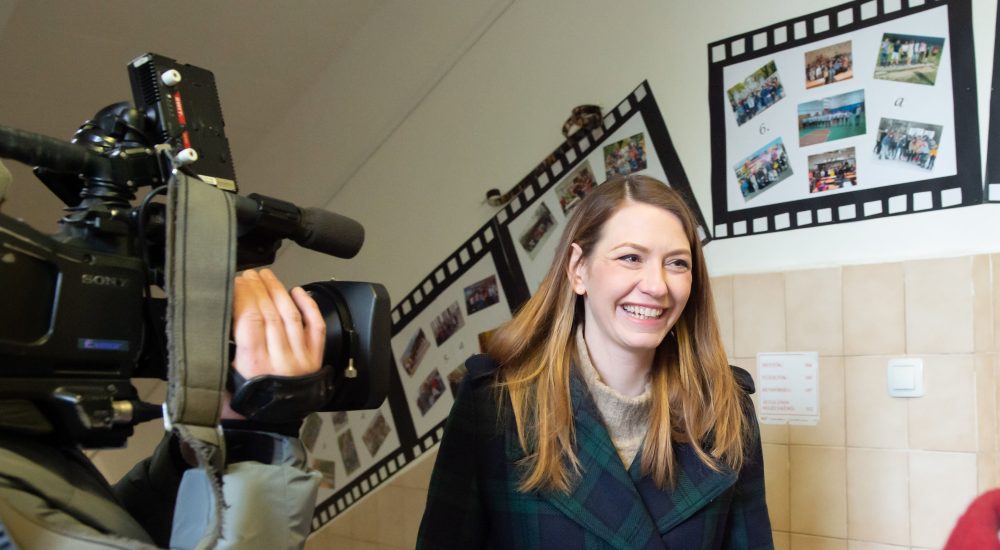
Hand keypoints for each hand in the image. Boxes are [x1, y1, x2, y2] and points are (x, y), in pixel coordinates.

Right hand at [223, 268, 325, 418]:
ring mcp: (300, 358)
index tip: (236, 282)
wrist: (266, 428)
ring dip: (278, 291)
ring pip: (291, 315)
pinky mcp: (314, 359)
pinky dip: (308, 306)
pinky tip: (298, 291)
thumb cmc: (240, 405)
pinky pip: (314, 327)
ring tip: (267, 277)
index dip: (243, 294)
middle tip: (249, 274)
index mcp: (254, 364)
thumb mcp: (220, 378)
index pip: (250, 317)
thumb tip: (218, 312)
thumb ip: (221, 348)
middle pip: (270, 311)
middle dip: (258, 288)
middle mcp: (280, 359)